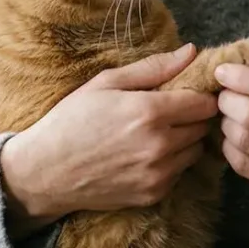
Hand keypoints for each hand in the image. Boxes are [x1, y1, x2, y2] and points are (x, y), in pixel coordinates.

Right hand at [0, 44, 217, 230]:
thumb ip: (153, 68)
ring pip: (194, 151)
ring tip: (157, 134)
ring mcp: (157, 174)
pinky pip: (179, 173)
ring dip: (184, 141)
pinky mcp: (153, 195)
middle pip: (202, 127)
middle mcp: (159, 145)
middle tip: (169, 112)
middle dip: (191, 117)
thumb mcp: (107, 83)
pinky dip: (170, 163)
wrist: (45, 171)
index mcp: (150, 112)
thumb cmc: (72, 119)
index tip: (186, 93)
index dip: (199, 95)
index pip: (203, 103)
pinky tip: (145, 155)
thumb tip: (191, 52)